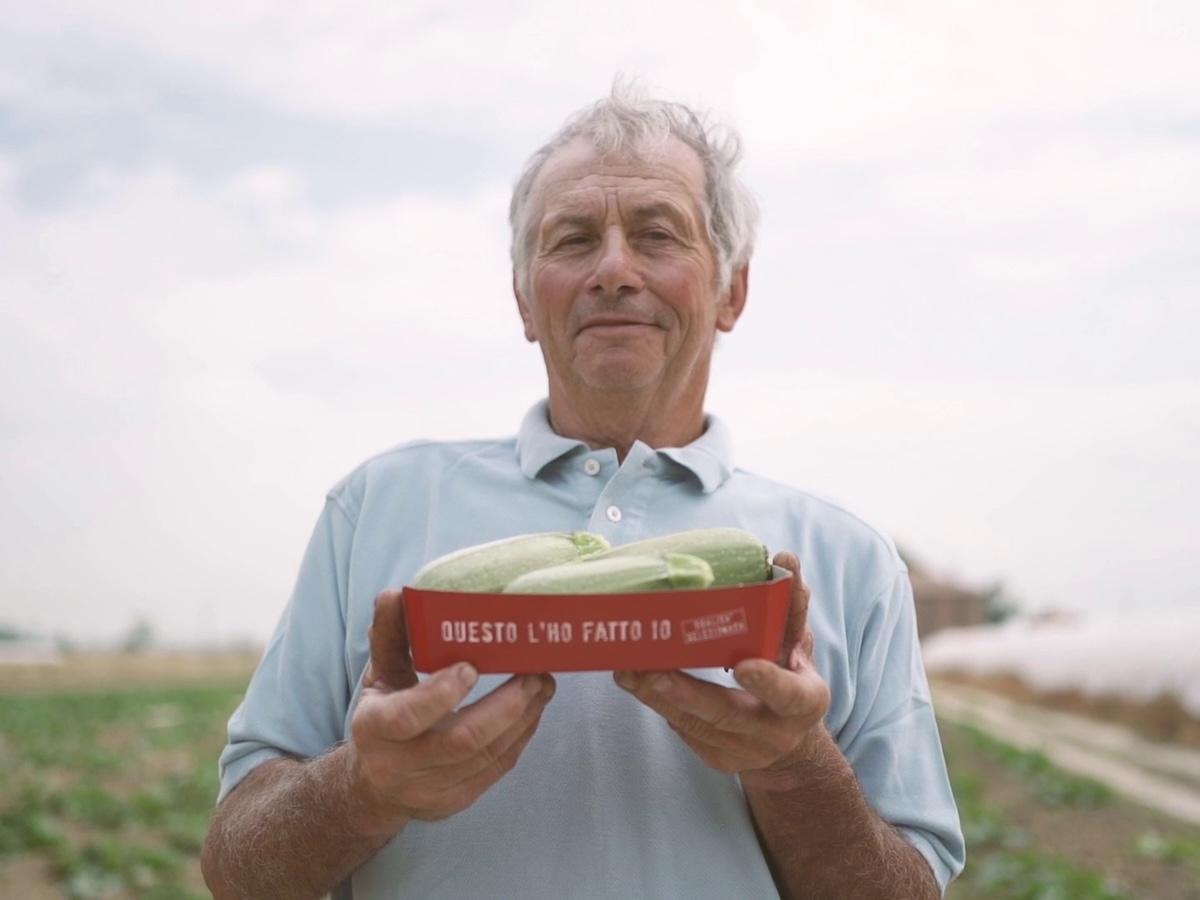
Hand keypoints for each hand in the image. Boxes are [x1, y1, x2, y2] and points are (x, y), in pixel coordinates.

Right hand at [348, 590, 554, 835]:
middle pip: (461, 741)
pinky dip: (521, 736)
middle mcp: (399, 767)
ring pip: (487, 756)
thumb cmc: (384, 716)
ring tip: (543, 684)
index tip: (472, 665)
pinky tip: (534, 709)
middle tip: (534, 672)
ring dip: (523, 717)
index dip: (441, 694)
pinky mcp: (456, 801)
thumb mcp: (380, 675)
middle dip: (506, 705)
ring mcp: (430, 791)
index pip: (406, 718)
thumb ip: (391, 635)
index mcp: (374, 730)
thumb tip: (396, 593)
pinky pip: (497, 769)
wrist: (376, 786)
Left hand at [613, 551, 829, 781]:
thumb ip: (790, 605)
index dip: (768, 682)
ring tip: (626, 670)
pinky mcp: (717, 758)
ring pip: (695, 725)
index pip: (789, 694)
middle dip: (685, 693)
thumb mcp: (796, 643)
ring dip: (657, 697)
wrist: (788, 736)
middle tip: (650, 671)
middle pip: (726, 715)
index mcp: (805, 702)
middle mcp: (775, 733)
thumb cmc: (789, 673)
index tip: (742, 666)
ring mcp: (744, 751)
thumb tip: (784, 560)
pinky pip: (684, 730)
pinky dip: (660, 704)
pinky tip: (636, 682)